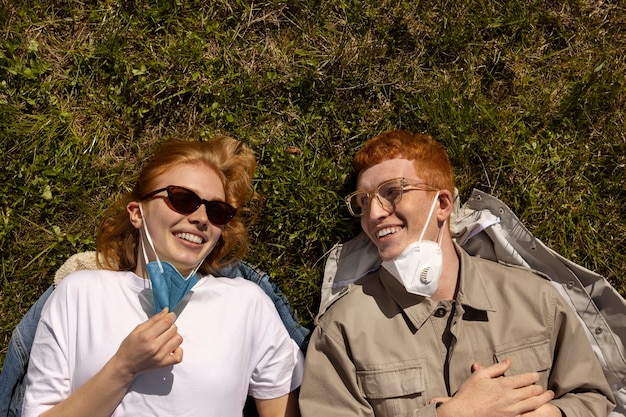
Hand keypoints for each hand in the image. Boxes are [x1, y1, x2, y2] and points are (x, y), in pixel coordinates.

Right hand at [110, 308, 183, 378]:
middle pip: (174, 329)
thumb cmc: (129, 346)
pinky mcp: (163, 364)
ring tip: (166, 338)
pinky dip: (178, 350)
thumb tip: (166, 311)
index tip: (170, 315)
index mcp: (147, 336)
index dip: (171, 316)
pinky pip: (179, 356)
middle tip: (164, 328)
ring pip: (178, 340)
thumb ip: (153, 320)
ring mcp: (160, 357)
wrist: (125, 365)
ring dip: (174, 336)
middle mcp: (155, 346)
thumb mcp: (137, 330)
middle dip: (171, 326)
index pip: (167, 322)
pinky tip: (171, 348)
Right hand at [432, 359, 554, 416]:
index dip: (532, 376)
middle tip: (543, 386)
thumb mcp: (480, 375)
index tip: (536, 375)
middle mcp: (509, 397)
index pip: (524, 379)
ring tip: (549, 395)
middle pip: (531, 391)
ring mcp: (511, 410)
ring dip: (542, 398)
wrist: (463, 413)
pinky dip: (534, 410)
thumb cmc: (469, 393)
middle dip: (539, 388)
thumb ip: (496, 368)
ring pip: (532, 403)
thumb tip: (508, 361)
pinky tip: (537, 408)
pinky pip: (526, 414)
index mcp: (502, 384)